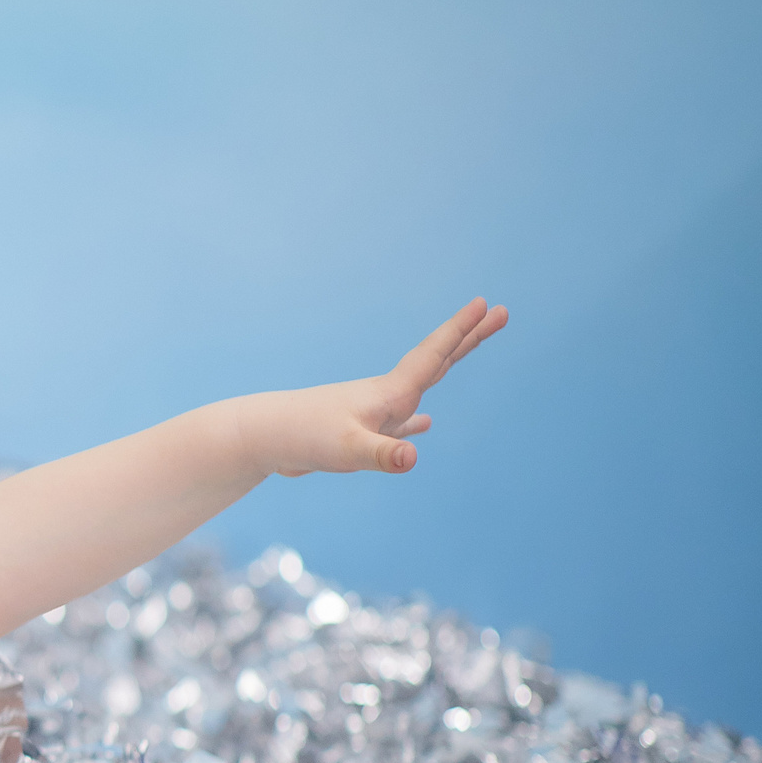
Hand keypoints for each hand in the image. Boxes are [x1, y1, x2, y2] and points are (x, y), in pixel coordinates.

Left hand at [253, 297, 508, 477]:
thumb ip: (380, 454)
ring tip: (466, 350)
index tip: (488, 303)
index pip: (434, 355)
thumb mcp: (346, 450)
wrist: (261, 440)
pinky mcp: (358, 433)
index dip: (462, 331)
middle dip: (469, 337)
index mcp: (388, 393)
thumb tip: (411, 459)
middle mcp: (384, 396)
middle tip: (501, 313)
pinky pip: (398, 424)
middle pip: (436, 361)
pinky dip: (414, 423)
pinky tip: (423, 425)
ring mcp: (371, 412)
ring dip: (446, 367)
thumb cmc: (302, 439)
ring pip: (419, 386)